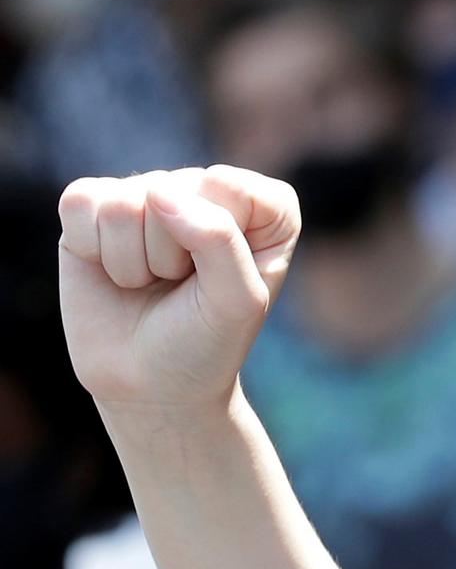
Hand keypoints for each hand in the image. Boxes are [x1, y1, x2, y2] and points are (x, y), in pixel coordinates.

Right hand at [57, 166, 300, 417]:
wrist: (149, 383)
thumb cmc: (205, 341)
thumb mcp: (236, 300)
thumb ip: (217, 239)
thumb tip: (158, 191)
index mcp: (262, 206)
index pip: (228, 185)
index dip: (218, 240)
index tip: (221, 280)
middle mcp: (204, 190)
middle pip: (172, 192)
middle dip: (171, 257)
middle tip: (179, 288)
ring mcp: (148, 195)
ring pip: (124, 204)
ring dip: (133, 261)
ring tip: (148, 283)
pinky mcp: (94, 207)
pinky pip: (80, 202)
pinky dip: (92, 249)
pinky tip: (113, 271)